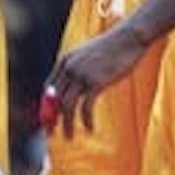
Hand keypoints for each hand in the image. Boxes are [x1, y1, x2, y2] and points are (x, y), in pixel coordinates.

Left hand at [44, 23, 147, 138]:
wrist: (128, 37)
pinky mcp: (96, 82)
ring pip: (67, 106)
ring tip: (69, 136)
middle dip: (52, 119)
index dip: (46, 105)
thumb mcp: (88, 55)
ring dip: (66, 124)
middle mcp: (69, 68)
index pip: (48, 88)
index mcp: (65, 60)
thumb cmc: (112, 47)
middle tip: (53, 133)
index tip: (48, 119)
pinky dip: (86, 120)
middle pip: (54, 99)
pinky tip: (90, 128)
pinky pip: (86, 107)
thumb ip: (78, 69)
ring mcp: (82, 75)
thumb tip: (73, 88)